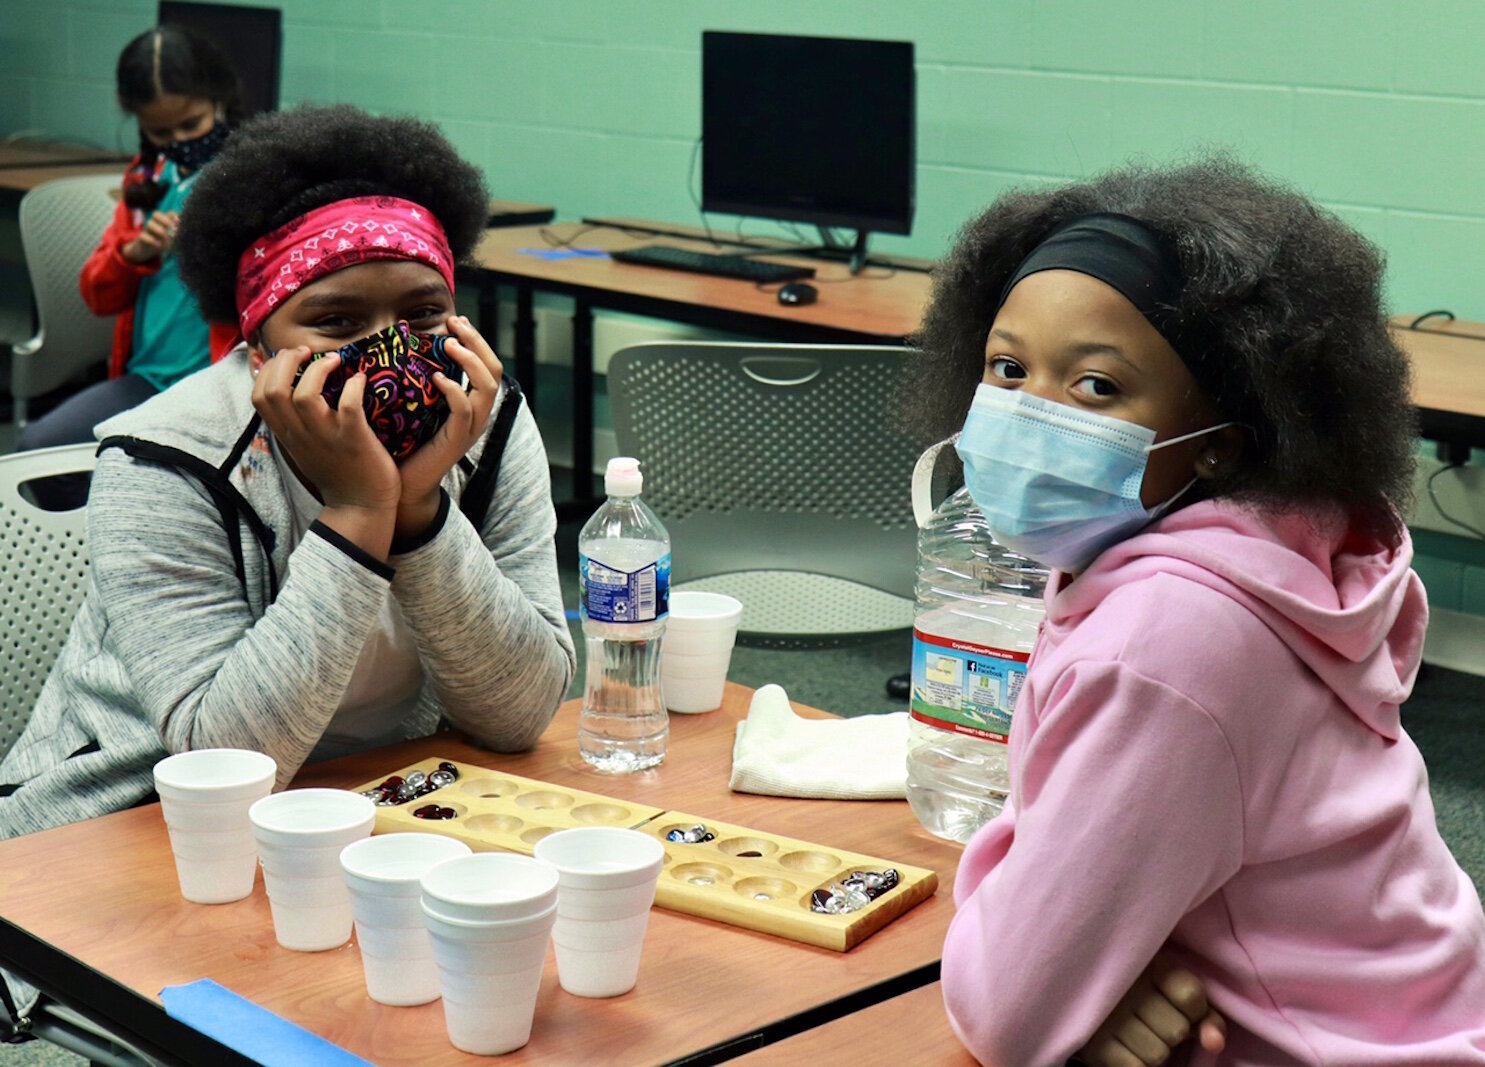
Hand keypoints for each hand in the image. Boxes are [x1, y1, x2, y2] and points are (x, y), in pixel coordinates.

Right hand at [122, 209, 179, 263]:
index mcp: (164, 222)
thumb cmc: (163, 242)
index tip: (180, 222)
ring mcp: (147, 230)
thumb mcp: (173, 238)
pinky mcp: (141, 239)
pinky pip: (143, 235)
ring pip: (149, 223)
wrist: (147, 251)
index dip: (175, 215)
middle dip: (165, 220)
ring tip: (166, 239)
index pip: (169, 213)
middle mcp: (155, 223)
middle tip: (173, 228)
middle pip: (156, 214)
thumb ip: (179, 234)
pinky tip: (158, 245)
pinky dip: (151, 240)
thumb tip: (187, 231)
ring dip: (159, 230)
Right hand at [252, 346, 401, 555]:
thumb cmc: (336, 471)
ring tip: (335, 361)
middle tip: (308, 353)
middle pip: (274, 390)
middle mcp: (301, 434)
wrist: (360, 508)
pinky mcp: (354, 439)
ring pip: (305, 395)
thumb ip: (292, 420)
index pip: (258, 395)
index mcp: (287, 434)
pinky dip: (355, 386)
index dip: (269, 368)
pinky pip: (349, 406)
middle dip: (288, 360)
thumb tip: (287, 388)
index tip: (289, 357)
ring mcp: (327, 437)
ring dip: (319, 369)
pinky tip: (360, 380)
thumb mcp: (303, 445)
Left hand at [393, 314, 504, 541]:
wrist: (402, 486)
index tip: (455, 319)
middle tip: (455, 322)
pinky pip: (464, 410)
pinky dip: (454, 390)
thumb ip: (416, 380)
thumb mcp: (413, 405)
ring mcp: (470, 428)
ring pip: (487, 386)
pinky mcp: (456, 441)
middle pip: (494, 369)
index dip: (475, 339)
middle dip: (477, 341)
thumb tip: (399, 347)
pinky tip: (437, 378)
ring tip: (449, 344)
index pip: (487, 363)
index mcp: (469, 402)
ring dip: (470, 360)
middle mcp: (476, 413)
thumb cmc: (403, 444)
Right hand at [1076, 950, 1226, 1066]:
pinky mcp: (1095, 1044)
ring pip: (1158, 1055)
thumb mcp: (1172, 987)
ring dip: (1153, 1050)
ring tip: (1136, 1032)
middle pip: (1176, 1031)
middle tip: (1150, 1018)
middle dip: (1170, 1031)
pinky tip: (1126, 1047)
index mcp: (1147, 962)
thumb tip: (1214, 1045)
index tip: (1176, 1004)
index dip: (1193, 1010)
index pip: (1190, 996)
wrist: (1081, 979)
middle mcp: (1126, 988)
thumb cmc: (1138, 988)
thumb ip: (1204, 1014)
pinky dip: (1137, 1063)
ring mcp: (1108, 1016)